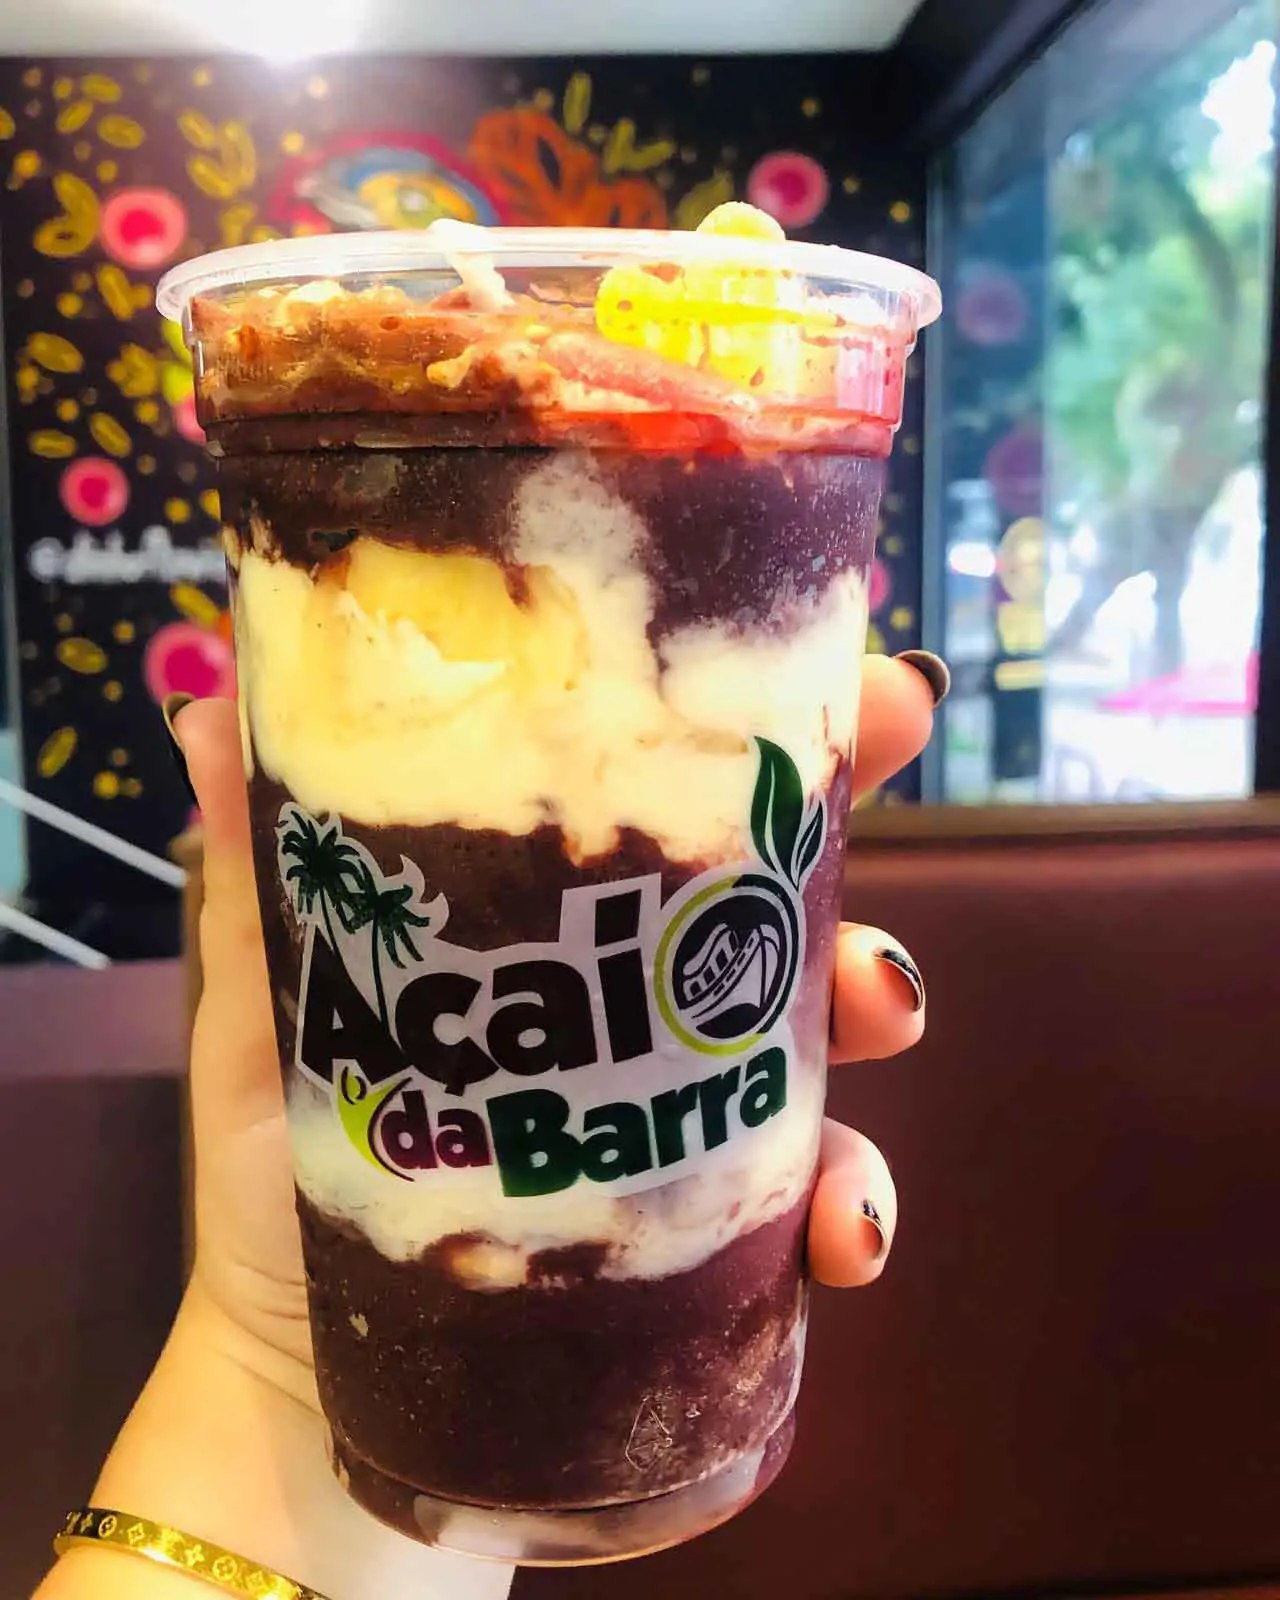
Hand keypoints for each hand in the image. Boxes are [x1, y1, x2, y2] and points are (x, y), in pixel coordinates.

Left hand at [176, 652, 936, 1392]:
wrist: (305, 1391)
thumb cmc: (284, 1188)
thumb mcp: (271, 1019)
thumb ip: (260, 878)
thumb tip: (202, 708)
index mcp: (555, 938)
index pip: (677, 812)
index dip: (779, 741)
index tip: (873, 689)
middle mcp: (638, 1014)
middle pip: (777, 910)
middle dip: (846, 860)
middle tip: (873, 831)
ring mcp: (688, 1125)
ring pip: (825, 1045)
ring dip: (875, 1011)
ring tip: (881, 1016)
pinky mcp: (714, 1244)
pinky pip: (812, 1211)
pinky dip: (850, 1206)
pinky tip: (843, 1229)